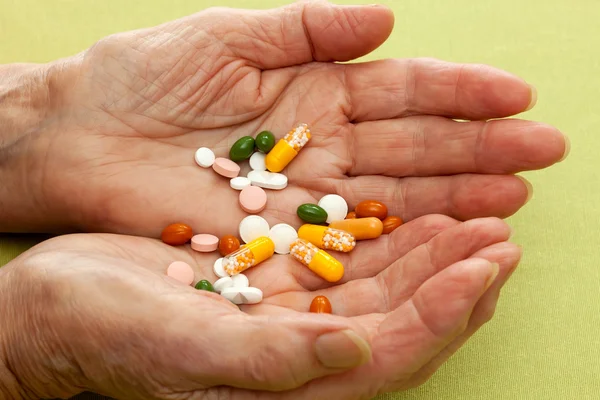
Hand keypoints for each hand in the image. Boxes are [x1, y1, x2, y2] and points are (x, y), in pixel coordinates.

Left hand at [0, 1, 566, 234]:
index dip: (461, 92)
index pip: (404, 89)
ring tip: (514, 195)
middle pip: (414, 145)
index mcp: (316, 86)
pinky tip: (444, 235)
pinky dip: (397, 236)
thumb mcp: (226, 35)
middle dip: (479, 146)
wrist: (83, 136)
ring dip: (455, 194)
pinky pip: (348, 236)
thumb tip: (386, 20)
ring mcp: (306, 191)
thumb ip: (305, 27)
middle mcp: (324, 141)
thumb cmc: (143, 77)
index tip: (516, 95)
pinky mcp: (278, 233)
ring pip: (394, 193)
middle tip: (543, 150)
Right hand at [1, 214, 518, 398]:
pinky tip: (411, 217)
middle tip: (499, 236)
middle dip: (456, 281)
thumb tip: (354, 356)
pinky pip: (350, 265)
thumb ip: (266, 360)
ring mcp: (293, 318)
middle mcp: (303, 356)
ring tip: (472, 222)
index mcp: (289, 385)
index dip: (444, 311)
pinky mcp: (277, 285)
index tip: (485, 263)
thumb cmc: (106, 333)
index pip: (391, 354)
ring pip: (385, 291)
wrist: (60, 308)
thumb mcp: (179, 346)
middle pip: (403, 323)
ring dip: (432, 257)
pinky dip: (387, 242)